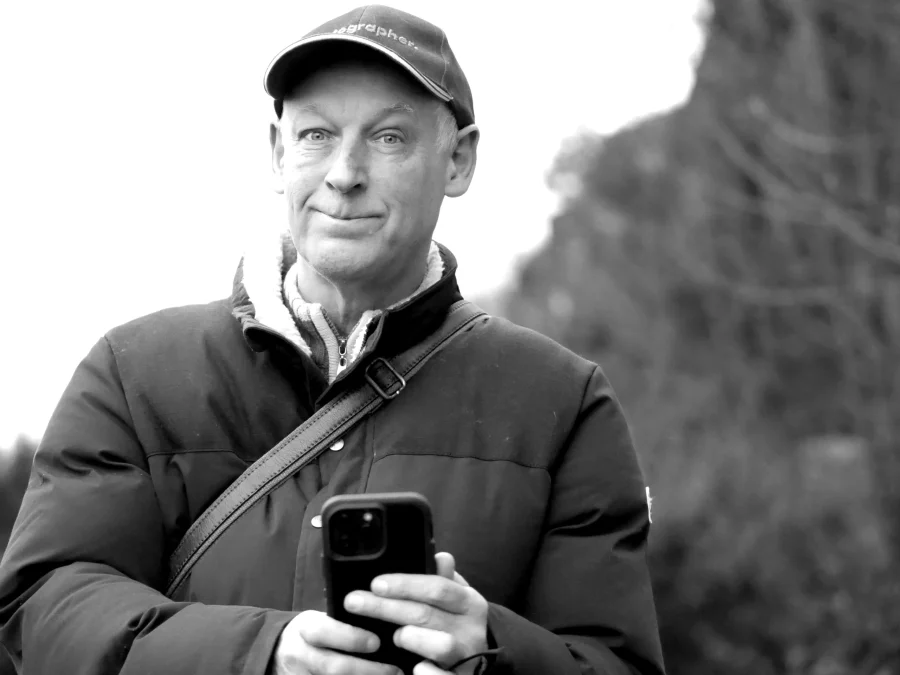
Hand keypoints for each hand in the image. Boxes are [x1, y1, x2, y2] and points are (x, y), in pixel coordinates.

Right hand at [273, 610, 401, 674]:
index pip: (324, 631)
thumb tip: (382, 620)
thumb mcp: (321, 619)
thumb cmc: (313, 631)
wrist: (279, 651)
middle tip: (394, 670)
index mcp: (306, 628)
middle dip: (366, 669)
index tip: (377, 642)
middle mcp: (300, 654)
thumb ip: (344, 621)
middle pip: (332, 665)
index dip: (351, 638)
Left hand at [343, 552, 488, 674]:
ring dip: (412, 638)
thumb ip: (443, 579)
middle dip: (386, 608)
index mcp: (470, 603)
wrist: (475, 659)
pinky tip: (414, 668)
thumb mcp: (454, 598)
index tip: (375, 583)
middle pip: (426, 614)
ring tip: (395, 635)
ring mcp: (466, 657)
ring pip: (440, 645)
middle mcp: (471, 629)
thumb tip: (440, 557)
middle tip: (355, 602)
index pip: (437, 588)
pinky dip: (429, 674)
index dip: (405, 585)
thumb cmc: (456, 623)